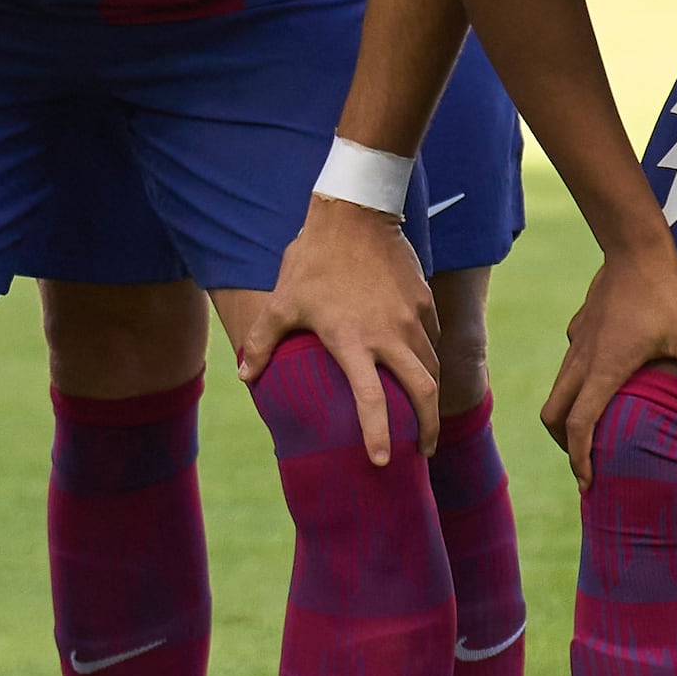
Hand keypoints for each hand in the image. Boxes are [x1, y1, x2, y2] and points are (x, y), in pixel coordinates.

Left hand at [228, 197, 439, 461]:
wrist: (354, 214)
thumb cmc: (313, 261)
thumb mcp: (282, 301)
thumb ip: (262, 341)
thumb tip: (243, 376)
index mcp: (351, 340)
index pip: (372, 400)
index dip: (379, 434)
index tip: (382, 461)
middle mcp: (389, 334)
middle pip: (423, 392)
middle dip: (427, 429)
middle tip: (421, 452)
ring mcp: (411, 318)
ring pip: (432, 368)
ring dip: (430, 398)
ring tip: (423, 418)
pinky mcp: (423, 302)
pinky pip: (432, 340)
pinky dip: (428, 361)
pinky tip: (419, 370)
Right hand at [544, 234, 676, 479]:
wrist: (638, 243)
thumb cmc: (667, 292)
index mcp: (604, 370)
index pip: (578, 425)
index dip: (580, 459)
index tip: (589, 482)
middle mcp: (582, 360)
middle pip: (554, 413)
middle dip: (564, 443)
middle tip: (587, 461)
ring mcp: (578, 341)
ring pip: (559, 388)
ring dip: (569, 414)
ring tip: (593, 429)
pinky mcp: (581, 325)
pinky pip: (571, 363)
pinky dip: (578, 384)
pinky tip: (605, 379)